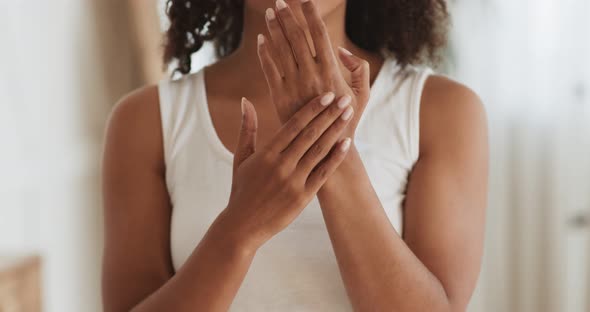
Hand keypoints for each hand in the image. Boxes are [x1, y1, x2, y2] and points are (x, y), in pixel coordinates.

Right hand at [223, 93, 353, 249]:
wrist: (242, 226)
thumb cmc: (241, 189)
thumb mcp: (241, 158)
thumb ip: (247, 128)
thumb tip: (245, 100)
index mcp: (266, 154)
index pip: (293, 125)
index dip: (312, 109)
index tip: (326, 95)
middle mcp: (281, 165)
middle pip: (310, 134)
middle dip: (329, 114)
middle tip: (344, 98)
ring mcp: (293, 181)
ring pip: (319, 150)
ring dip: (336, 130)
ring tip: (348, 114)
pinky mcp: (303, 197)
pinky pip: (323, 173)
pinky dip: (336, 157)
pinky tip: (347, 143)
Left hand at [257, 0, 370, 137]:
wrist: (324, 147)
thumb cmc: (347, 119)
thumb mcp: (364, 93)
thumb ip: (359, 68)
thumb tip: (341, 50)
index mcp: (331, 70)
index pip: (319, 34)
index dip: (311, 14)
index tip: (305, 0)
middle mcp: (311, 75)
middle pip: (296, 37)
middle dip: (287, 16)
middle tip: (280, 1)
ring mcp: (293, 85)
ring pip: (280, 49)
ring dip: (274, 29)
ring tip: (270, 14)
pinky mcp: (279, 96)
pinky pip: (269, 69)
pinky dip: (264, 52)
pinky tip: (262, 39)